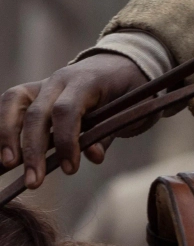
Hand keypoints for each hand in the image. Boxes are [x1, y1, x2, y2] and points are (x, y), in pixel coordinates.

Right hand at [0, 53, 145, 187]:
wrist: (119, 64)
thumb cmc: (126, 91)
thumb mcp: (129, 110)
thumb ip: (108, 133)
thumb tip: (93, 157)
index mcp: (87, 81)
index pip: (67, 109)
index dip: (65, 140)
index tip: (70, 168)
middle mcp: (60, 79)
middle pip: (36, 112)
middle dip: (32, 150)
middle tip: (34, 182)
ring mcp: (43, 83)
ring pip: (13, 103)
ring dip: (6, 136)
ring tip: (7, 165)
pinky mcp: (30, 91)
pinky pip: (9, 104)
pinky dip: (3, 126)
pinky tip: (4, 151)